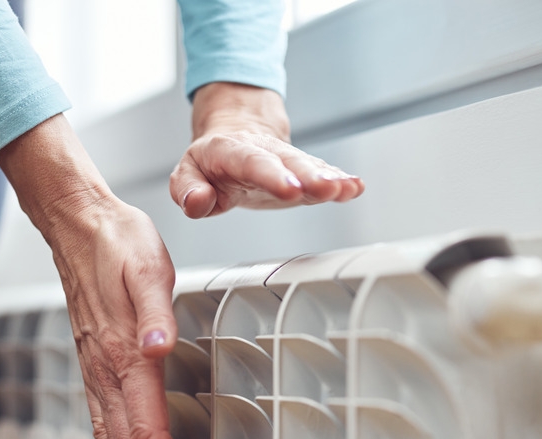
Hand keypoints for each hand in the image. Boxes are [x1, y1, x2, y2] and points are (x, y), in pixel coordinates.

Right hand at [0, 115, 187, 438]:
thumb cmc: (117, 241)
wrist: (76, 222)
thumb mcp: (146, 265)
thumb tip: (157, 345)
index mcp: (124, 355)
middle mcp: (107, 372)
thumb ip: (154, 308)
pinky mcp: (94, 365)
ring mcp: (96, 372)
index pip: (147, 431)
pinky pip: (101, 424)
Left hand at [170, 82, 364, 217]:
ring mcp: (285, 161)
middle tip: (327, 189)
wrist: (235, 133)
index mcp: (231, 151)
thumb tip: (199, 202)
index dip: (271, 176)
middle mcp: (263, 151)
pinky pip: (322, 174)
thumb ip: (187, 189)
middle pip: (288, 162)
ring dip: (329, 178)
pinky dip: (339, 180)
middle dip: (309, 176)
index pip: (251, 162)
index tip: (290, 190)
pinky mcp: (301, 173)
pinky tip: (355, 187)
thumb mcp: (186, 172)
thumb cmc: (210, 160)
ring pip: (308, 166)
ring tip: (347, 188)